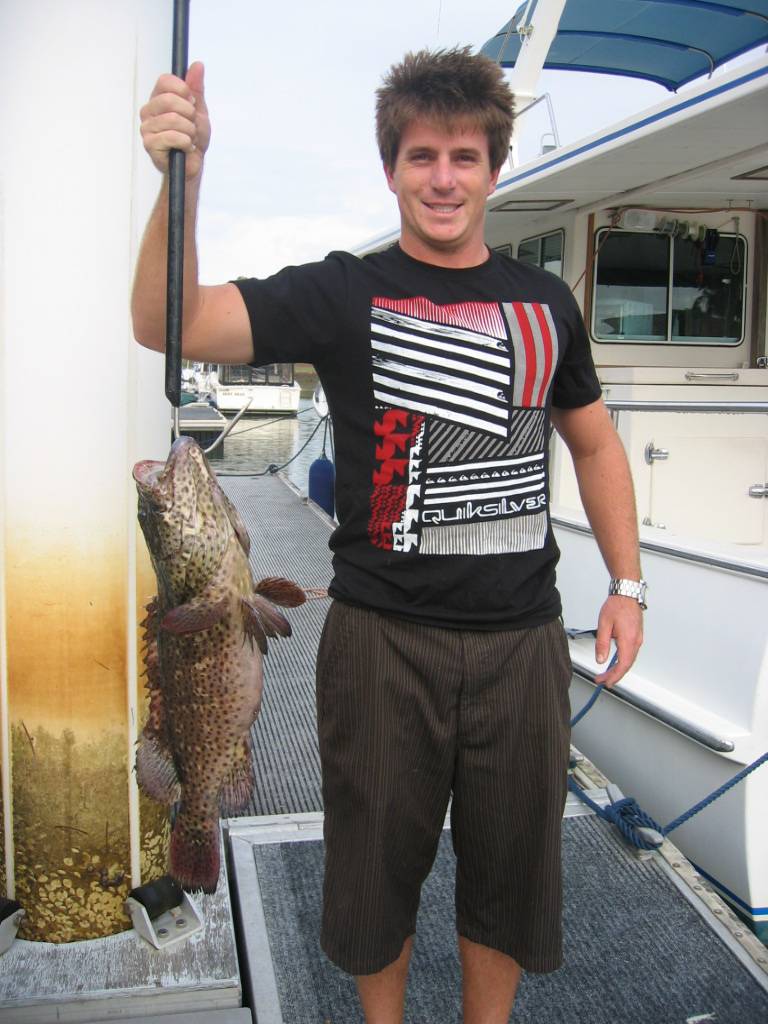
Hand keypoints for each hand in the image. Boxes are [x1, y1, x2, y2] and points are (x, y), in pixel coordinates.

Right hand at [140, 61, 209, 178]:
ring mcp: (147, 127)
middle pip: (169, 99)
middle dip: (189, 114)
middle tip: (192, 125)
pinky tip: (185, 148)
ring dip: (190, 131)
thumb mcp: (199, 110)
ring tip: (189, 139)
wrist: (193, 165)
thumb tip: (198, 64)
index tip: (192, 103)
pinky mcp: (149, 144)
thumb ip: (196, 88)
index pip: (165, 81)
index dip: (183, 90)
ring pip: (173, 119)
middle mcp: (149, 111)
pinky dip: (186, 143)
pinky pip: (172, 136)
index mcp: (158, 99)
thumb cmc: (193, 138)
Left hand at [593, 595, 642, 687]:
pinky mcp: (637, 636)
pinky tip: (614, 662)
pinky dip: (623, 661)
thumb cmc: (616, 606)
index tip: (606, 682)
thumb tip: (601, 660)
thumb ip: (602, 643)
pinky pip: (631, 653)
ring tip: (606, 674)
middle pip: (626, 664)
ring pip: (629, 659)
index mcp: (628, 639)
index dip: (615, 676)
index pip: (623, 664)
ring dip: (618, 668)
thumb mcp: (604, 624)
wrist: (626, 594)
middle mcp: (636, 641)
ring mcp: (638, 639)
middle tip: (602, 680)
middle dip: (614, 675)